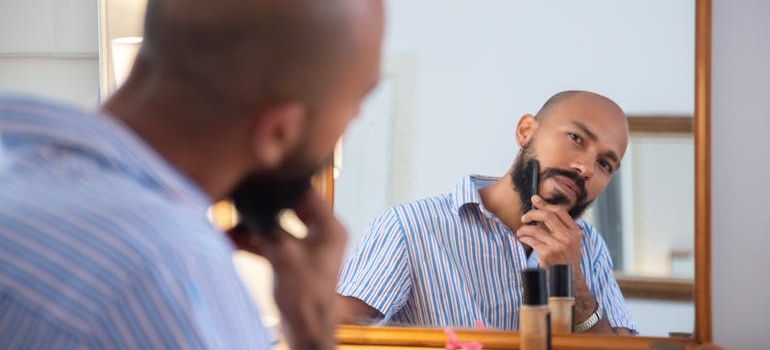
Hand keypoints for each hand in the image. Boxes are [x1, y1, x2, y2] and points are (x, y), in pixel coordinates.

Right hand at [227, 189, 347, 349]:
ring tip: (233, 219)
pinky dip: (256, 241)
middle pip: (292, 208)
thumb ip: (268, 226)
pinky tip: (233, 238)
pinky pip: (274, 243)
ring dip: (256, 226)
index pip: (309, 194)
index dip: (286, 185)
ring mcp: (309, 248)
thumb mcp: (282, 253)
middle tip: (247, 197)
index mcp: (331, 228)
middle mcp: (323, 234)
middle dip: (267, 206)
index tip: (265, 177)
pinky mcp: (295, 260)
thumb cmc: (305, 295)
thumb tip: (253, 206)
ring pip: (280, 227)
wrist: (305, 328)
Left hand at [515, 195, 582, 267]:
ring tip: (521, 232)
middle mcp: (568, 237)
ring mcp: (557, 245)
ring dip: (524, 229)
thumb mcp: (570, 242)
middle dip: (532, 213)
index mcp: (575, 231)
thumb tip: (540, 210)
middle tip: (524, 217)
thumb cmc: (566, 259)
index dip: (545, 204)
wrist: (568, 280)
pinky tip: (522, 239)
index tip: (535, 200)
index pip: (560, 211)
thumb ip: (559, 227)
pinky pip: (531, 240)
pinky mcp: (547, 254)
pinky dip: (524, 238)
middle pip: (547, 215)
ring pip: (535, 229)